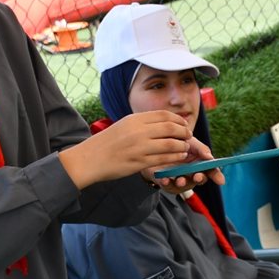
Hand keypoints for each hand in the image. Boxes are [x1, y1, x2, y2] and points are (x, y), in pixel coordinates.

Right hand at [60, 111, 192, 188]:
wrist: (90, 159)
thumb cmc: (107, 142)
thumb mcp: (124, 125)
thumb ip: (142, 123)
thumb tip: (163, 122)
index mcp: (134, 119)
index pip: (164, 115)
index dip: (178, 119)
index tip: (184, 124)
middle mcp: (138, 131)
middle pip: (170, 128)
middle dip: (184, 132)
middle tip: (188, 136)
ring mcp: (139, 147)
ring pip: (170, 144)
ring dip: (182, 146)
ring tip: (185, 148)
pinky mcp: (139, 162)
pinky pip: (163, 159)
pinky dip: (175, 157)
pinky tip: (179, 157)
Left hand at [148, 137, 224, 192]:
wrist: (156, 143)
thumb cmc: (177, 142)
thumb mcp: (190, 142)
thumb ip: (201, 149)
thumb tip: (209, 157)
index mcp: (200, 164)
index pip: (211, 171)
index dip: (217, 176)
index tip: (220, 181)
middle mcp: (191, 173)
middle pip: (199, 179)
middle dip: (199, 179)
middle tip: (197, 176)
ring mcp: (178, 178)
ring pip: (183, 184)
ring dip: (182, 183)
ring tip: (180, 180)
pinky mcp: (165, 180)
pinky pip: (167, 184)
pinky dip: (166, 182)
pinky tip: (165, 179)